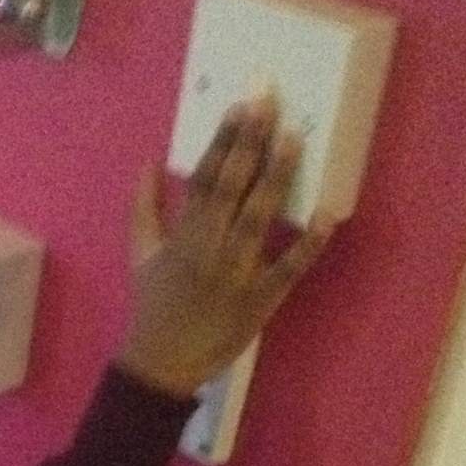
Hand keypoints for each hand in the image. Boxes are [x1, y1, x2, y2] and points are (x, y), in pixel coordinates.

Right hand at [117, 96, 335, 399]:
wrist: (161, 364)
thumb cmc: (152, 306)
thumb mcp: (139, 255)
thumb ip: (143, 208)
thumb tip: (148, 163)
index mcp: (181, 236)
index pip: (202, 178)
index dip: (222, 141)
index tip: (240, 106)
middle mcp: (207, 249)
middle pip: (230, 187)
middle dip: (249, 143)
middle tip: (269, 102)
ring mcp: (236, 273)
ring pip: (257, 218)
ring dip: (276, 177)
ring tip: (293, 139)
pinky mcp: (260, 300)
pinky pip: (288, 269)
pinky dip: (309, 244)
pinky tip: (326, 215)